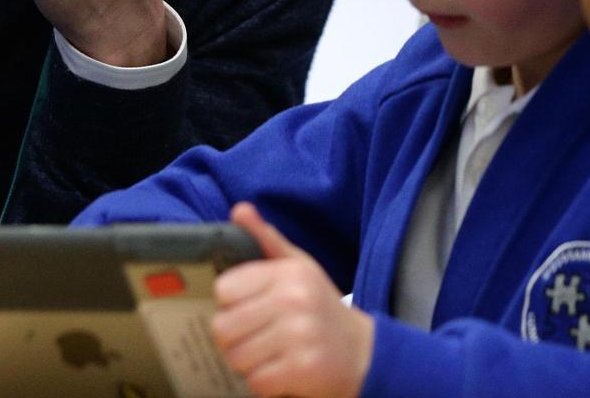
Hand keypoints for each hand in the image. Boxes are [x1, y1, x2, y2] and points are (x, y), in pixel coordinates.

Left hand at [211, 202, 372, 397]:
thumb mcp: (299, 268)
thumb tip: (240, 209)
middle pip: (223, 327)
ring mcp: (300, 336)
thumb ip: (266, 240)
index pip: (224, 289)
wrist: (365, 354)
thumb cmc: (322, 308)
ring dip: (248, 364)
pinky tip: (282, 372)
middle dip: (234, 339)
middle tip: (256, 339)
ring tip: (270, 355)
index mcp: (289, 274)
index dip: (230, 305)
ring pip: (237, 357)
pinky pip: (256, 382)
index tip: (248, 310)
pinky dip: (264, 383)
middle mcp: (294, 301)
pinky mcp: (303, 369)